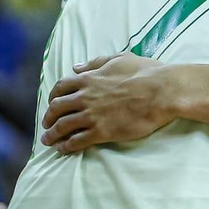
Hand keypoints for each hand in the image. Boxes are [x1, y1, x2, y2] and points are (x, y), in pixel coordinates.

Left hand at [40, 53, 179, 152]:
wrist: (161, 92)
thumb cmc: (146, 73)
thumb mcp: (120, 59)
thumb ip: (95, 62)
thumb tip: (76, 67)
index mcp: (89, 79)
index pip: (61, 87)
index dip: (53, 96)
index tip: (52, 102)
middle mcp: (85, 97)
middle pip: (57, 108)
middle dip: (49, 117)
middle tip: (47, 124)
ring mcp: (92, 116)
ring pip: (63, 126)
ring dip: (52, 134)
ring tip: (48, 141)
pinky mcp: (102, 132)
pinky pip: (77, 141)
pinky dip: (67, 146)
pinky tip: (63, 149)